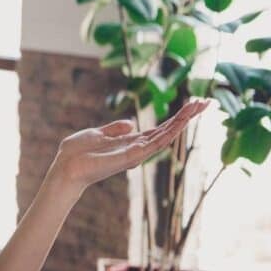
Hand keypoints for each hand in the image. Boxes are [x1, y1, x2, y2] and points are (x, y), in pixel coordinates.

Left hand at [51, 98, 210, 191]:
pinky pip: (155, 144)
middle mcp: (137, 149)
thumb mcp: (96, 134)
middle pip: (168, 131)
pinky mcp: (132, 157)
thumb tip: (131, 122)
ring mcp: (137, 154)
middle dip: (186, 117)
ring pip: (166, 136)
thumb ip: (115, 129)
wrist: (65, 168)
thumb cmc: (76, 153)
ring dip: (183, 121)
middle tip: (205, 102)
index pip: (158, 129)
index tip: (192, 104)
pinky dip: (169, 133)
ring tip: (199, 106)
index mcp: (129, 142)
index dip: (175, 118)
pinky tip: (181, 122)